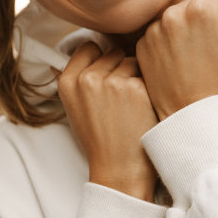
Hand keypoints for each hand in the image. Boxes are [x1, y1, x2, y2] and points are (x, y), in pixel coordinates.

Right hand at [56, 42, 158, 200]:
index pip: (88, 46)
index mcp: (67, 81)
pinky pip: (148, 74)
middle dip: (120, 67)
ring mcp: (111, 82)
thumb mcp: (76, 107)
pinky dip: (149, 88)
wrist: (119, 170)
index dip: (101, 58)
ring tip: (132, 105)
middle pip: (112, 51)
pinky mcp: (136, 88)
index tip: (107, 73)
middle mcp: (86, 79)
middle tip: (121, 97)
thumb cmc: (100, 139)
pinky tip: (144, 109)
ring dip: (136, 76)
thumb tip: (92, 46)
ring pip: (132, 60)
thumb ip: (80, 78)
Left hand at [136, 0, 217, 118]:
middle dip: (203, 15)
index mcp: (200, 8)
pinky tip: (177, 60)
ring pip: (175, 16)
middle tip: (210, 44)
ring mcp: (154, 29)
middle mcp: (172, 13)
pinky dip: (167, 41)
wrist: (191, 111)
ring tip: (193, 54)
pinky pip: (158, 32)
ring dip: (184, 27)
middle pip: (193, 1)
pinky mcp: (142, 44)